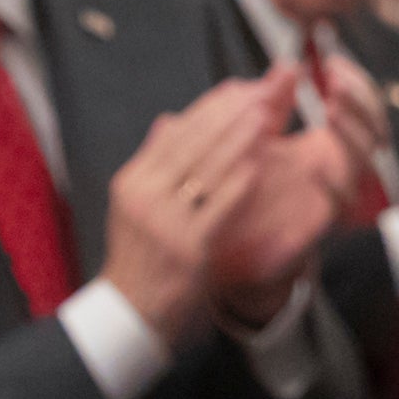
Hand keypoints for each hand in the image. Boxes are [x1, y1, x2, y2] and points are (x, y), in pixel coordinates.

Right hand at [104, 70, 296, 343]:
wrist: (133, 310)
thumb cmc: (142, 257)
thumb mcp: (137, 206)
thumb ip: (155, 163)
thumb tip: (168, 121)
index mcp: (133, 180)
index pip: (174, 133)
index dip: (208, 108)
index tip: (238, 88)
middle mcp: (145, 195)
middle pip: (192, 143)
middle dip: (229, 114)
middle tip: (260, 91)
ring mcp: (165, 220)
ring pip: (207, 168)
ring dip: (240, 139)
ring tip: (265, 115)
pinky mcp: (188, 246)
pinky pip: (219, 205)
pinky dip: (241, 181)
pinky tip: (261, 162)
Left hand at [211, 83, 359, 329]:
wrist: (224, 248)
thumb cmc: (239, 192)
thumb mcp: (251, 139)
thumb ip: (268, 104)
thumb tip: (286, 65)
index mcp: (323, 146)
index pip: (360, 107)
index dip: (356, 81)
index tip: (333, 60)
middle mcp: (336, 168)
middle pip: (375, 127)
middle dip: (363, 98)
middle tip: (338, 78)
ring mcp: (331, 195)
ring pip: (365, 160)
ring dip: (355, 130)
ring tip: (332, 107)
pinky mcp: (319, 223)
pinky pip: (340, 202)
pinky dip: (334, 182)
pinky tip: (317, 165)